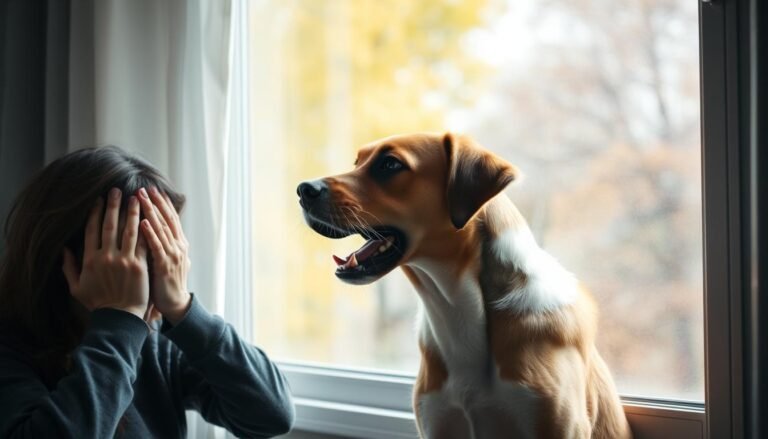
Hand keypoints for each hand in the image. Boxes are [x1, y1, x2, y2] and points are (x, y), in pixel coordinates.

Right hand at [63, 189, 149, 318]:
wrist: (119, 317)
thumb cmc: (99, 303)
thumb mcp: (76, 288)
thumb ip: (69, 268)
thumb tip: (64, 249)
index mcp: (89, 259)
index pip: (91, 230)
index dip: (95, 213)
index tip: (98, 200)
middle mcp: (105, 257)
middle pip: (109, 225)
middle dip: (112, 205)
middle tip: (116, 190)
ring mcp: (123, 260)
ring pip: (128, 230)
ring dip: (131, 211)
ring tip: (135, 197)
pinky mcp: (139, 265)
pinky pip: (142, 243)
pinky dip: (145, 228)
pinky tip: (148, 216)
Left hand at [138, 187, 190, 323]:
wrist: (175, 304)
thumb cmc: (167, 282)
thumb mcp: (168, 259)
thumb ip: (162, 244)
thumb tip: (153, 229)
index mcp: (179, 244)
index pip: (171, 219)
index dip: (162, 204)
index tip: (153, 190)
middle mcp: (178, 246)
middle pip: (167, 219)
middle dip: (156, 203)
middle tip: (145, 188)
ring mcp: (173, 255)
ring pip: (161, 229)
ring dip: (151, 212)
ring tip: (141, 198)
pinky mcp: (165, 266)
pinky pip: (156, 246)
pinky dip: (149, 233)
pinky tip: (142, 222)